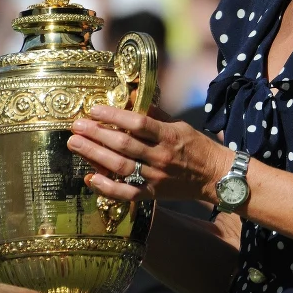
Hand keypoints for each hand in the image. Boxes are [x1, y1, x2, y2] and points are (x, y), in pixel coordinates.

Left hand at [67, 104, 234, 209]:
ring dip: (95, 155)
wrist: (216, 177)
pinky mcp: (154, 194)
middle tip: (76, 126)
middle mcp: (161, 157)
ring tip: (75, 144)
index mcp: (169, 136)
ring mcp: (156, 178)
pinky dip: (107, 187)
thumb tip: (132, 98)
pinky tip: (90, 178)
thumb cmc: (197, 147)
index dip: (114, 115)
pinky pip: (127, 193)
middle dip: (96, 134)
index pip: (137, 123)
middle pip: (124, 145)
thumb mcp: (179, 125)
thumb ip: (155, 114)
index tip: (94, 109)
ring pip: (121, 166)